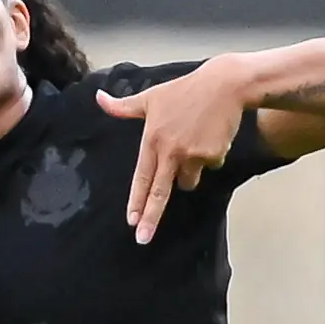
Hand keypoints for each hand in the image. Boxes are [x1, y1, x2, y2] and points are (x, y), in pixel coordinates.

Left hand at [97, 62, 250, 243]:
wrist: (226, 84)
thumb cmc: (185, 90)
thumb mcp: (151, 97)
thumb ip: (124, 107)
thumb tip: (98, 98)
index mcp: (152, 140)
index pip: (141, 177)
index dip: (136, 201)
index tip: (131, 221)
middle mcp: (170, 151)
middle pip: (159, 192)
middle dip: (151, 217)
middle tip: (143, 239)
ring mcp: (193, 154)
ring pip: (188, 180)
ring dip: (190, 171)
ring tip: (194, 141)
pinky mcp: (214, 155)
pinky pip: (210, 166)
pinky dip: (211, 156)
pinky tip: (212, 135)